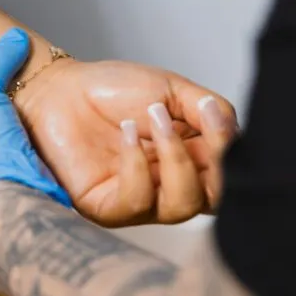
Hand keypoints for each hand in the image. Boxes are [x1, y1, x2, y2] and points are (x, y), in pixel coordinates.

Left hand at [15, 58, 237, 225]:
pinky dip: (137, 166)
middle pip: (214, 201)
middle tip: (194, 120)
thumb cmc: (112, 90)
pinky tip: (128, 132)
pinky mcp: (107, 207)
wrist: (61, 88)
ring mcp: (141, 200)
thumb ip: (210, 110)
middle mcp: (170, 186)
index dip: (231, 152)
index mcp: (192, 161)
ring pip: (181, 207)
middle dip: (213, 163)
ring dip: (175, 159)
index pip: (230, 176)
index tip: (215, 114)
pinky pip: (135, 203)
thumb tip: (234, 131)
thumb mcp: (171, 90)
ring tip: (155, 117)